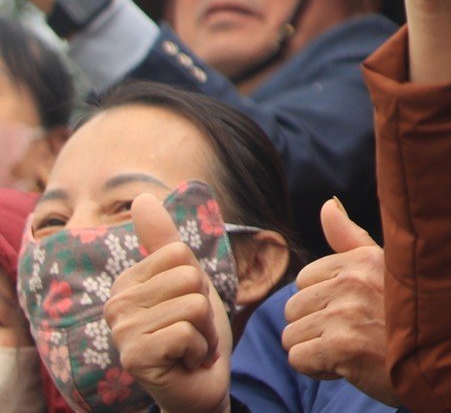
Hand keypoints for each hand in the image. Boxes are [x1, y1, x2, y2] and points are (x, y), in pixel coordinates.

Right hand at [104, 194, 231, 412]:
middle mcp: (116, 305)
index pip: (179, 253)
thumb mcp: (187, 279)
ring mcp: (122, 333)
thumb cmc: (194, 330)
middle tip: (190, 329)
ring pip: (192, 304)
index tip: (187, 307)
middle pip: (188, 276)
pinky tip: (185, 361)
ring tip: (189, 345)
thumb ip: (164, 241)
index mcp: (127, 281)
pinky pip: (187, 331)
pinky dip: (198, 349)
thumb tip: (142, 198)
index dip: (198, 281)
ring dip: (203, 330)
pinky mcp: (134, 358)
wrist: (201, 383)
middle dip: (203, 306)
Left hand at [282, 199, 394, 404]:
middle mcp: (353, 281)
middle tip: (352, 333)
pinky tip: (347, 365)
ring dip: (315, 349)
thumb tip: (327, 205)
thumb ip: (350, 238)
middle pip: (293, 307)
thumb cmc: (410, 316)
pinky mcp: (341, 346)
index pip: (304, 279)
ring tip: (350, 349)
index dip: (323, 301)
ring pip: (291, 335)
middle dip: (314, 326)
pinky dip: (318, 369)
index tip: (352, 311)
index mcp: (362, 259)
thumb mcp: (385, 268)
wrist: (441, 361)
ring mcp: (346, 313)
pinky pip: (298, 359)